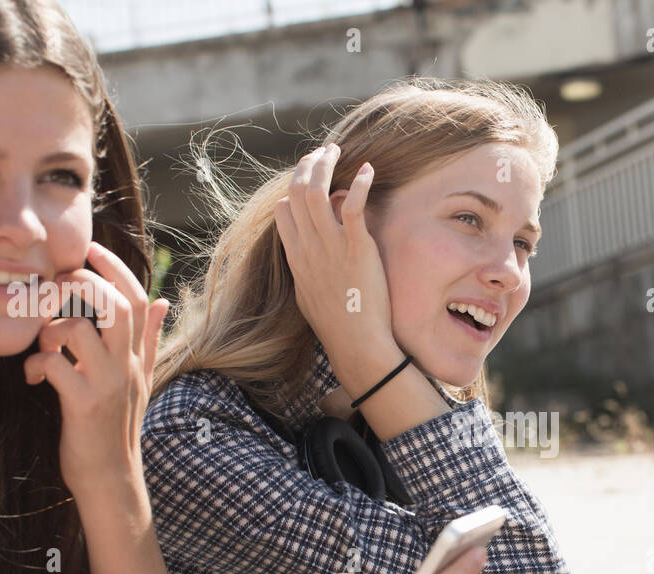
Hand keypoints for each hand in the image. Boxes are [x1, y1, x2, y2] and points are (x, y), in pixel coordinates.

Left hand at [23, 241, 167, 497]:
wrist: (111, 477)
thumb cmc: (117, 425)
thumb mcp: (141, 379)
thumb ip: (150, 339)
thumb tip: (164, 301)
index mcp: (137, 356)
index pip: (137, 299)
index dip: (115, 268)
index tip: (90, 250)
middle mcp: (126, 365)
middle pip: (113, 304)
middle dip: (81, 284)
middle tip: (57, 288)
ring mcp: (107, 384)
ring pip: (78, 329)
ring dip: (49, 328)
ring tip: (42, 344)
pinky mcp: (84, 404)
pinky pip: (55, 366)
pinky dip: (36, 364)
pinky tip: (32, 376)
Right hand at [273, 143, 404, 399]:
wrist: (356, 344)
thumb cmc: (337, 326)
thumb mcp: (309, 296)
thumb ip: (305, 269)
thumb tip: (305, 255)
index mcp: (296, 258)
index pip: (285, 210)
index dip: (295, 190)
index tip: (310, 181)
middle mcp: (309, 248)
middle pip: (297, 192)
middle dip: (308, 165)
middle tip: (323, 153)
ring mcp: (332, 247)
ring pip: (318, 191)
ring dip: (325, 164)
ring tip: (336, 150)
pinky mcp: (358, 248)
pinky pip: (354, 206)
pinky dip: (360, 184)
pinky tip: (368, 170)